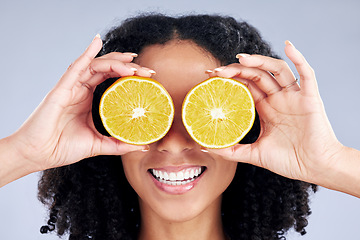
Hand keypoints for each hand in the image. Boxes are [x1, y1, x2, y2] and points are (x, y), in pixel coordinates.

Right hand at [8, 35, 150, 171]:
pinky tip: (97, 41)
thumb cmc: (63, 148)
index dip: (130, 76)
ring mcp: (71, 87)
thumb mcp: (98, 145)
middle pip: (108, 70)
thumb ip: (119, 144)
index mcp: (90, 100)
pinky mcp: (62, 88)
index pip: (113, 81)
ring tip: (133, 63)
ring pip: (96, 65)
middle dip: (129, 67)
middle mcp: (82, 90)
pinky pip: (76, 67)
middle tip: (147, 71)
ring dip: (116, 61)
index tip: (148, 77)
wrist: (38, 154)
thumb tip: (142, 146)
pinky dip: (87, 52)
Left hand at [205, 41, 343, 184]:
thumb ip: (232, 151)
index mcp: (265, 108)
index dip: (228, 78)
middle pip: (256, 75)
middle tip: (217, 70)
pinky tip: (288, 46)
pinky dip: (298, 58)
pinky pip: (306, 73)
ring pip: (276, 70)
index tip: (210, 76)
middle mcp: (278, 99)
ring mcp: (293, 97)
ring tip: (240, 58)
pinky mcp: (310, 98)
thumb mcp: (254, 154)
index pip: (244, 86)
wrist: (315, 168)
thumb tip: (207, 148)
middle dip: (236, 70)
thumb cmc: (289, 161)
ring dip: (259, 61)